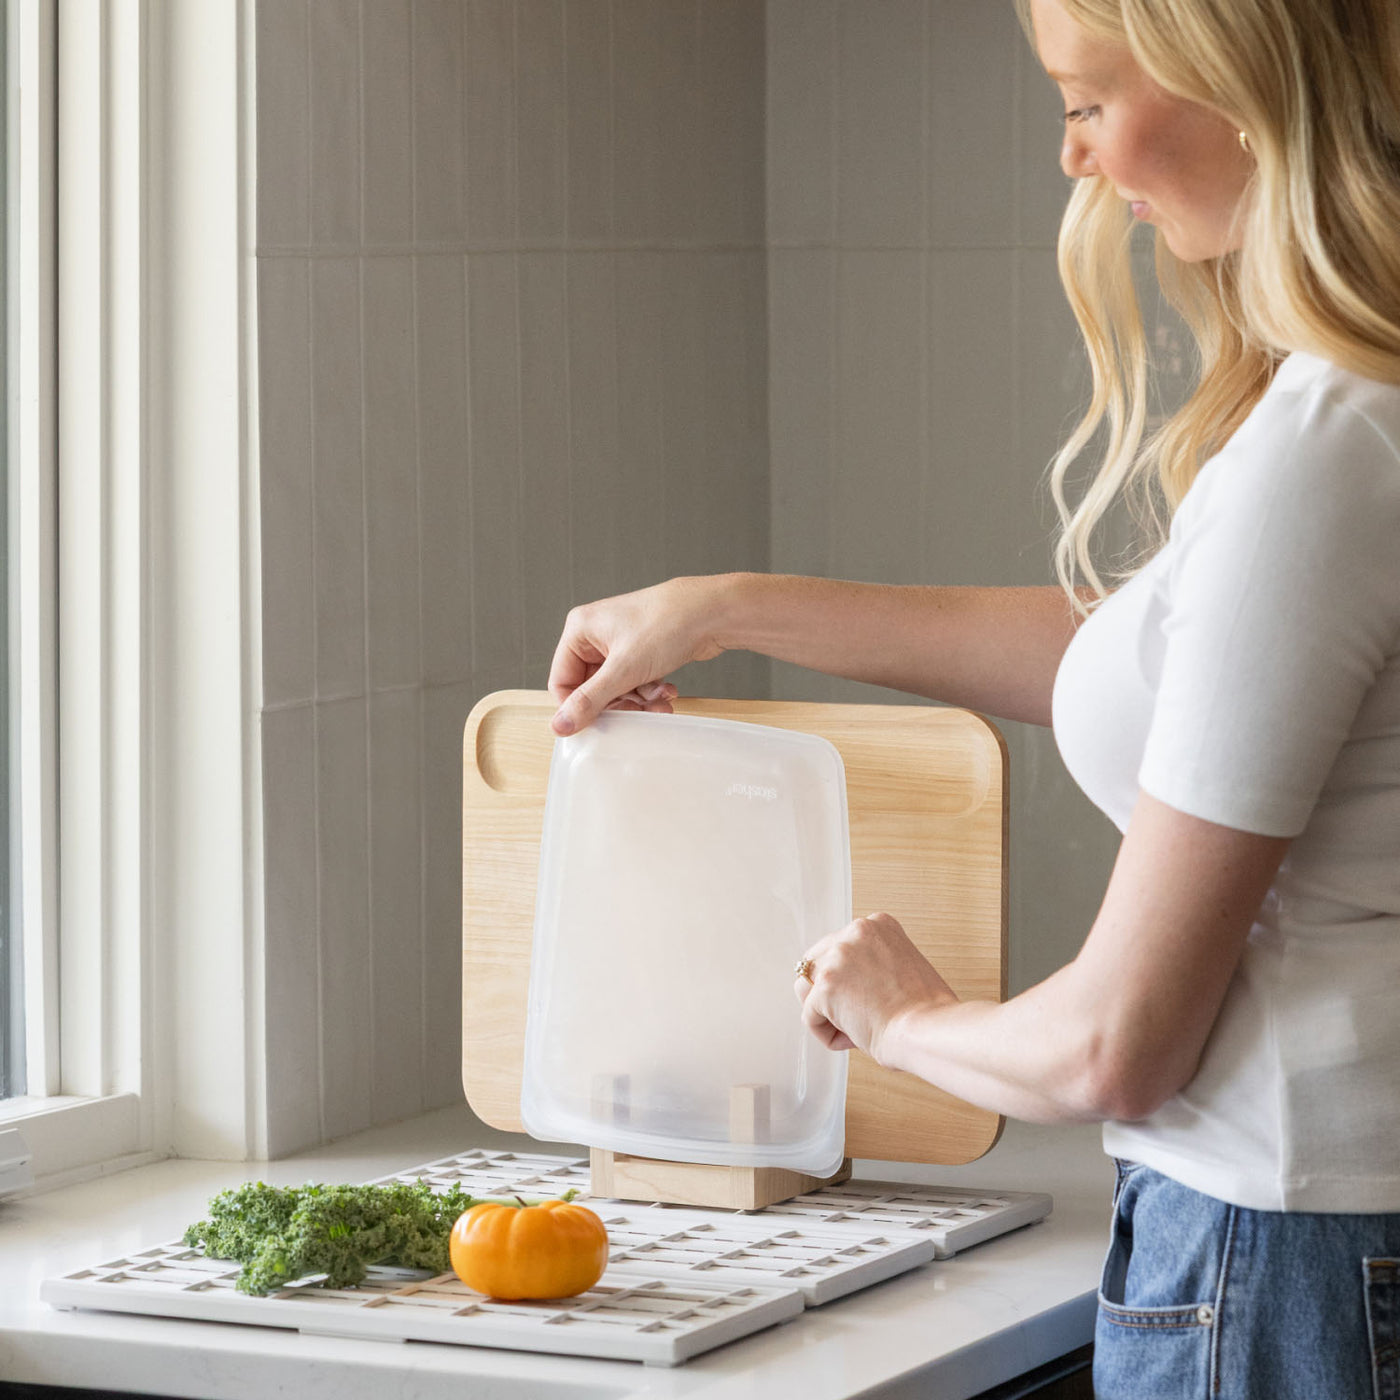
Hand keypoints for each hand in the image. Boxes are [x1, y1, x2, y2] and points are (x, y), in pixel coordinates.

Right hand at [548, 577, 727, 735]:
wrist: (712, 612)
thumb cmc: (667, 624)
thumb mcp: (623, 669)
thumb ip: (589, 700)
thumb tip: (560, 725)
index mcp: (580, 630)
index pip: (562, 680)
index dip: (578, 706)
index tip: (596, 725)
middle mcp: (596, 634)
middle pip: (591, 687)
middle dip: (617, 703)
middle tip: (636, 713)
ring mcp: (620, 642)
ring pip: (616, 688)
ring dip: (638, 700)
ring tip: (660, 702)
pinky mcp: (641, 651)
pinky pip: (635, 681)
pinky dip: (650, 691)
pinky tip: (667, 691)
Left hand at [794, 913, 958, 1066]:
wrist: (929, 1031)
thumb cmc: (927, 1013)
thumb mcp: (904, 966)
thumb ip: (874, 963)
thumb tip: (845, 981)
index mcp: (878, 925)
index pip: (840, 947)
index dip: (850, 979)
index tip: (872, 997)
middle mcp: (856, 932)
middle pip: (816, 962)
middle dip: (830, 993)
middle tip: (856, 1015)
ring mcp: (839, 956)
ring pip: (807, 989)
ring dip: (826, 1012)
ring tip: (855, 1028)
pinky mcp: (826, 986)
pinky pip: (810, 1017)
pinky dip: (826, 1034)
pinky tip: (853, 1039)